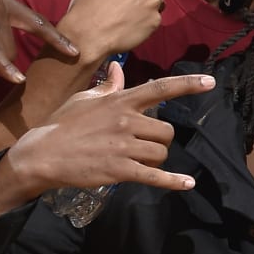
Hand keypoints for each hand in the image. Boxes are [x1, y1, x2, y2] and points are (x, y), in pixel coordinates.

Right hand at [7, 64, 214, 198]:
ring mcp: (124, 146)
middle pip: (166, 131)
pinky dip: (173, 181)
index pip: (160, 88)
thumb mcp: (84, 100)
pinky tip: (187, 184)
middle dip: (159, 140)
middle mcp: (126, 121)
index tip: (211, 82)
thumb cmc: (62, 125)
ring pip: (161, 152)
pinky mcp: (120, 170)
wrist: (42, 154)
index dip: (188, 84)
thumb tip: (119, 69)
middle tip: (141, 145)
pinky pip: (155, 176)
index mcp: (120, 101)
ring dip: (156, 159)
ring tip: (136, 160)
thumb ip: (108, 87)